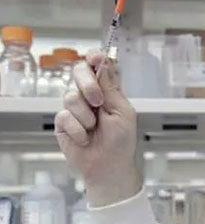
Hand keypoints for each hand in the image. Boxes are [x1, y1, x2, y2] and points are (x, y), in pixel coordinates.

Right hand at [55, 49, 141, 206]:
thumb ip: (111, 89)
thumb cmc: (121, 142)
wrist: (109, 167)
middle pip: (79, 72)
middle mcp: (89, 96)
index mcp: (108, 91)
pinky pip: (65, 116)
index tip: (96, 57)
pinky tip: (85, 138)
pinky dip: (79, 130)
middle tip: (98, 101)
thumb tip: (104, 65)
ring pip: (71, 96)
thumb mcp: (123, 113)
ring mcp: (75, 108)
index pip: (98, 67)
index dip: (95, 58)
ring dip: (86, 116)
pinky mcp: (63, 122)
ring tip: (95, 129)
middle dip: (88, 84)